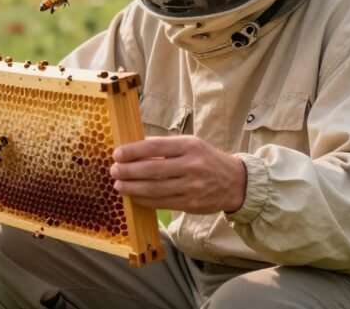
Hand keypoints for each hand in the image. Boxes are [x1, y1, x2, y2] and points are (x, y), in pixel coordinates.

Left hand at [110, 136, 246, 214]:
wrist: (235, 182)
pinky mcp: (191, 204)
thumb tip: (134, 148)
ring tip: (118, 185)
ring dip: (132, 188)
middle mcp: (191, 165)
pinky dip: (145, 200)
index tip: (117, 154)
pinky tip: (134, 197)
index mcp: (189, 146)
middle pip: (152, 169)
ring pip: (155, 189)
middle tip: (114, 171)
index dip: (133, 151)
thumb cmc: (206, 159)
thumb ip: (165, 146)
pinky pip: (162, 203)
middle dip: (128, 171)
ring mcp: (192, 186)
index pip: (155, 147)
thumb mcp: (190, 144)